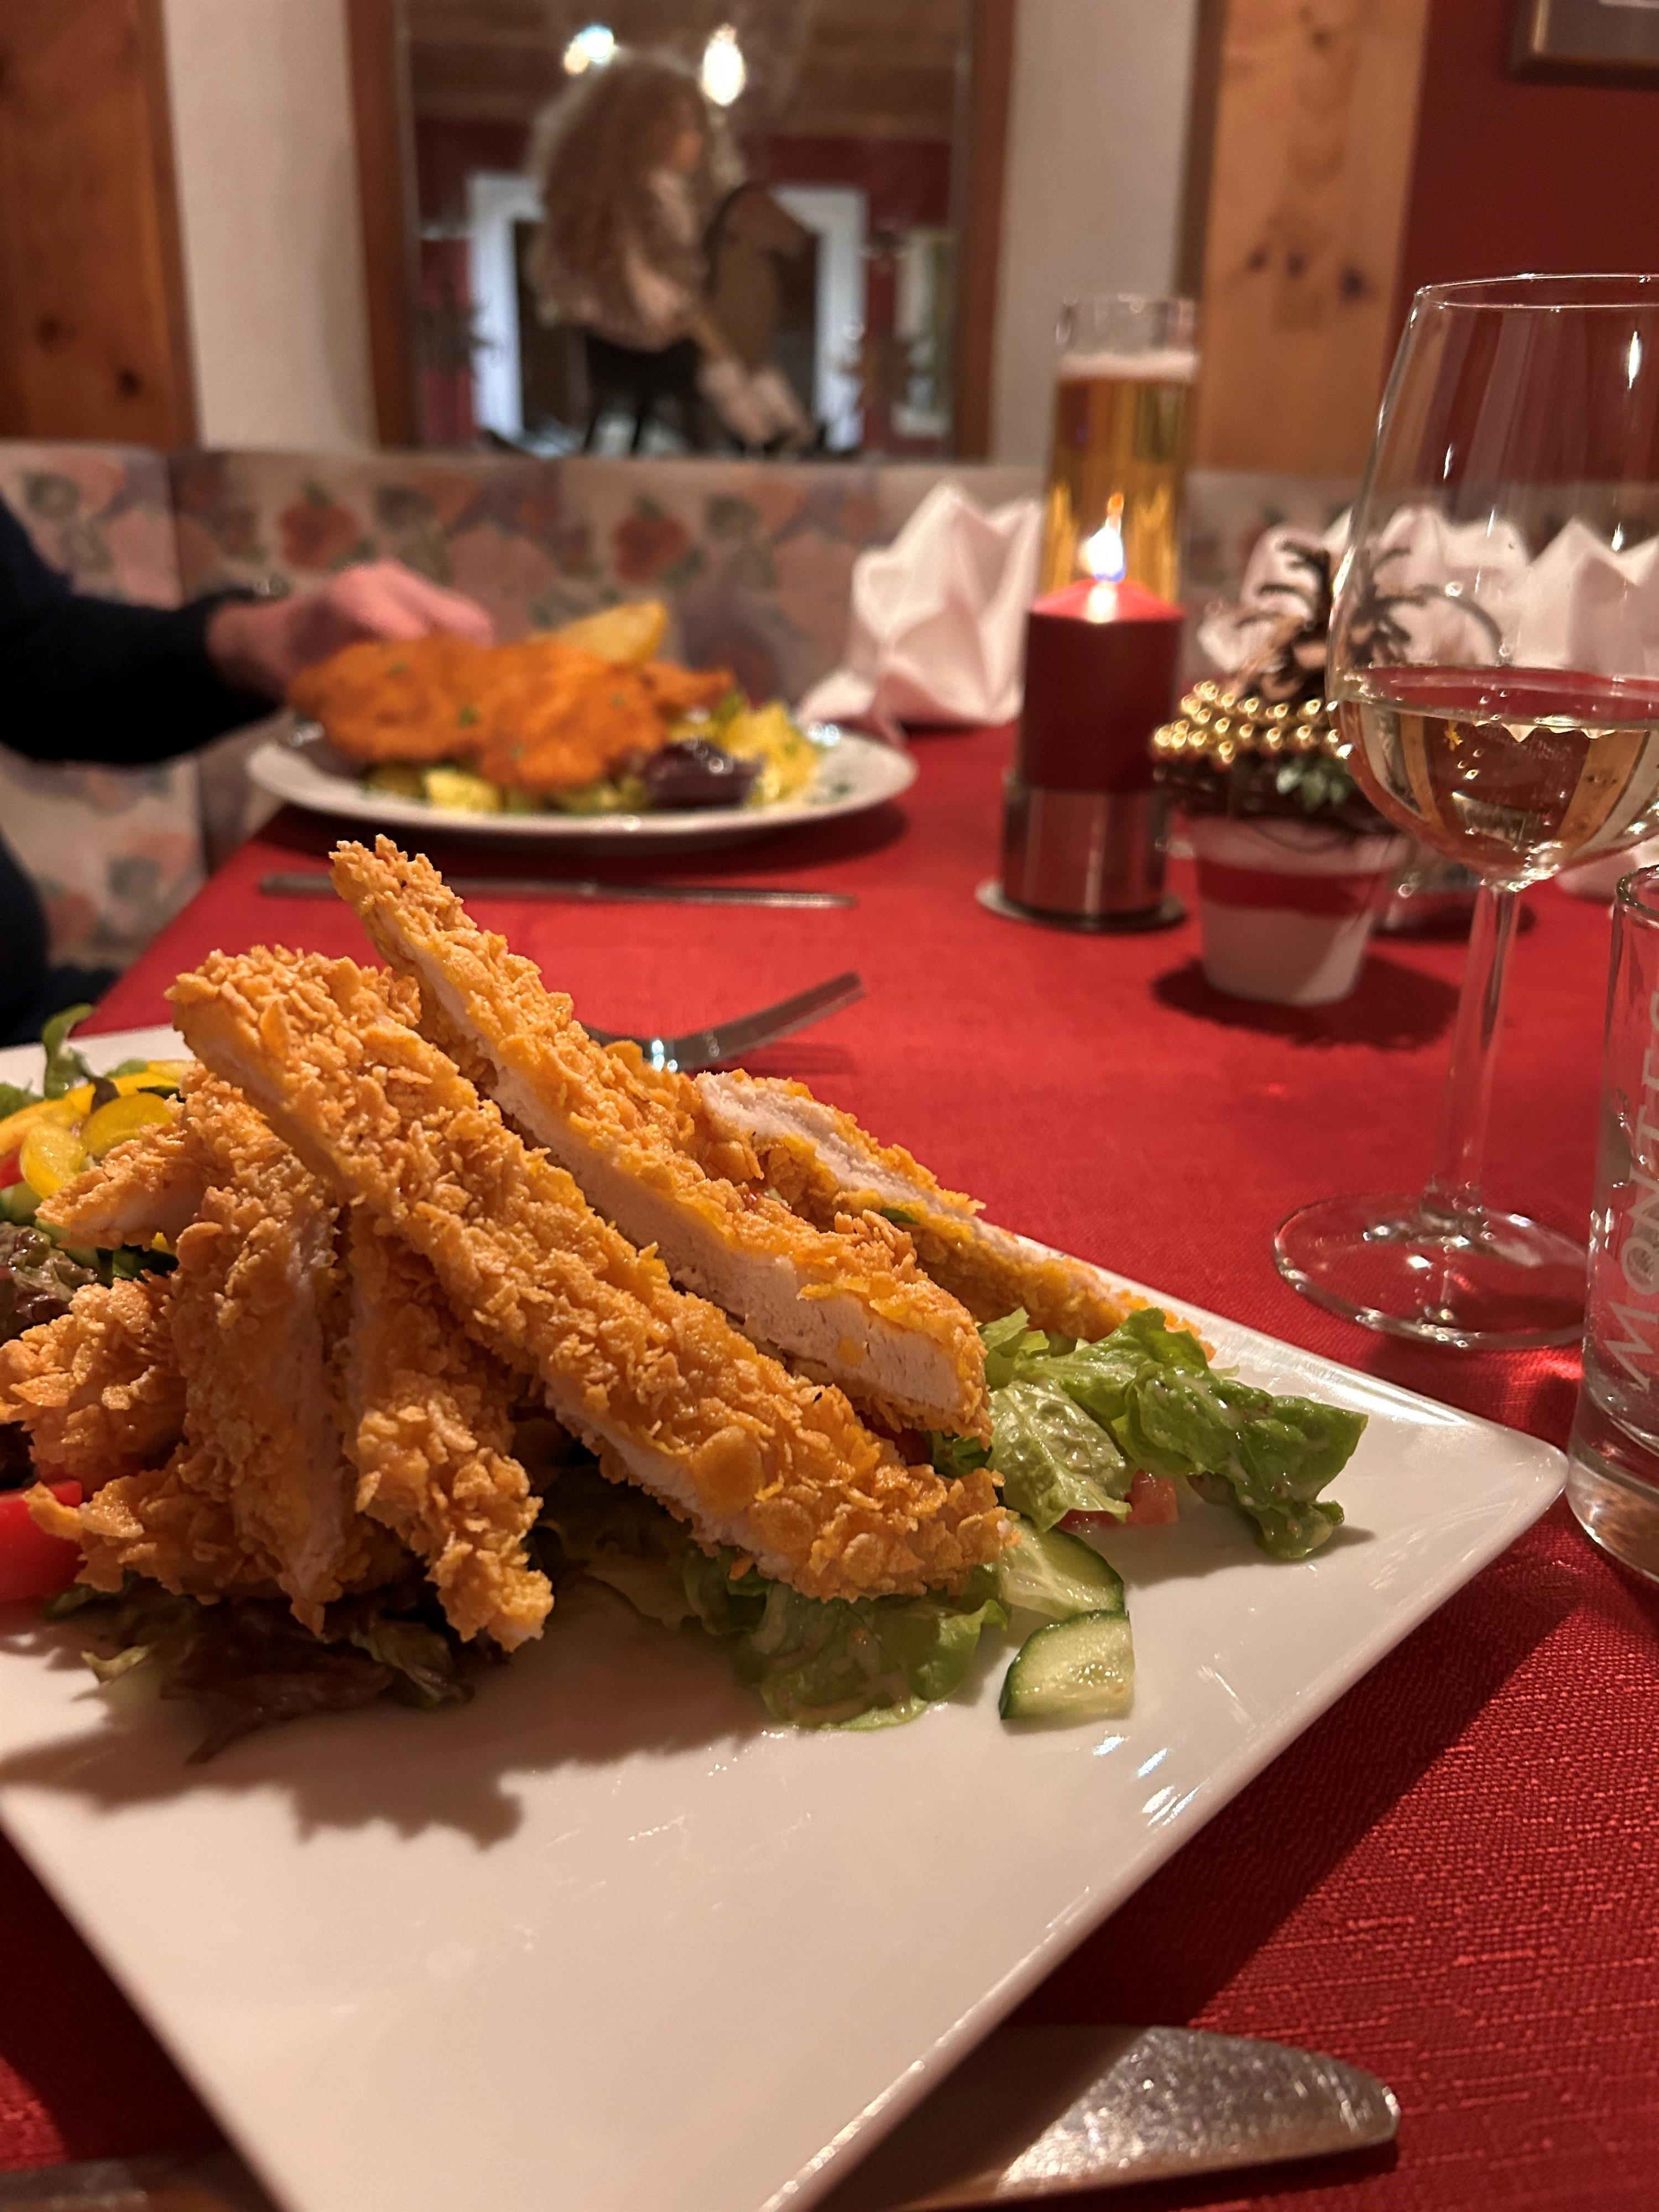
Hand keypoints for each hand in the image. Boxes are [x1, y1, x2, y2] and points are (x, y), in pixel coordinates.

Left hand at [205, 561, 494, 697]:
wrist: (267, 633)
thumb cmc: (285, 665)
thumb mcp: (313, 694)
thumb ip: (360, 711)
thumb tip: (419, 746)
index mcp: (357, 598)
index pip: (423, 639)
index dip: (443, 682)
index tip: (453, 722)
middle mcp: (390, 580)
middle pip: (466, 623)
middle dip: (473, 673)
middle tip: (468, 714)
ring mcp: (406, 581)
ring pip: (471, 621)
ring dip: (474, 663)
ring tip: (464, 701)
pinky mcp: (416, 591)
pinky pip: (459, 621)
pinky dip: (465, 653)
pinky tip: (455, 682)